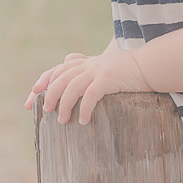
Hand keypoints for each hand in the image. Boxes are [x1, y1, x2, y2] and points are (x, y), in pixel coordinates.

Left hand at [24, 50, 152, 123]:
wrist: (150, 65)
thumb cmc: (130, 69)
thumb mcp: (105, 65)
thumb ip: (87, 65)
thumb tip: (67, 61)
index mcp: (86, 63)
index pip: (57, 70)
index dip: (42, 82)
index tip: (32, 96)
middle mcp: (88, 65)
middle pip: (59, 78)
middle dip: (48, 95)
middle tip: (45, 111)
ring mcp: (97, 70)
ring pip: (71, 87)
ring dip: (64, 105)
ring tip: (62, 120)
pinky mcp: (108, 78)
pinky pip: (90, 95)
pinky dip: (85, 109)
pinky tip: (84, 121)